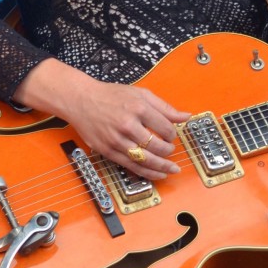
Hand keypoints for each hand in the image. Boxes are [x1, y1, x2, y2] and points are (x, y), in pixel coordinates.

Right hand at [60, 80, 188, 180]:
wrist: (81, 100)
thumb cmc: (111, 95)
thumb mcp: (141, 94)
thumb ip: (165, 107)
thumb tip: (186, 116)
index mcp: (138, 108)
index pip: (165, 128)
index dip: (173, 135)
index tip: (172, 136)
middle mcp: (128, 125)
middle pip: (156, 146)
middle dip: (169, 151)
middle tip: (171, 150)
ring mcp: (117, 139)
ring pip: (145, 160)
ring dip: (162, 166)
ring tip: (171, 169)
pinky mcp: (108, 151)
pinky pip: (131, 166)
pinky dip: (146, 172)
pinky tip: (157, 174)